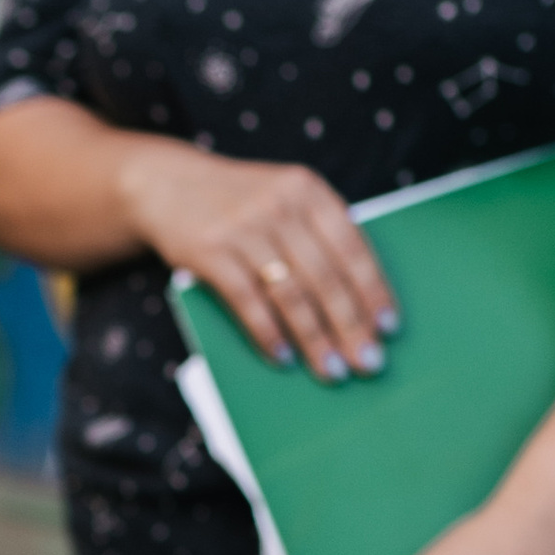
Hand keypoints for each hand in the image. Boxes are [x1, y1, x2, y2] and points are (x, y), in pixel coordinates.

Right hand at [123, 140, 394, 381]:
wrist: (166, 184)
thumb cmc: (238, 203)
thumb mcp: (282, 199)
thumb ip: (315, 235)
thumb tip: (356, 304)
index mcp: (308, 190)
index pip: (353, 246)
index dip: (374, 290)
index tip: (389, 328)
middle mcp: (279, 205)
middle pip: (325, 277)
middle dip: (350, 326)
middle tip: (368, 363)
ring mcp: (243, 228)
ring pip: (290, 294)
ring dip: (314, 338)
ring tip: (331, 370)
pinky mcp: (209, 251)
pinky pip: (247, 301)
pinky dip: (267, 332)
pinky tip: (283, 356)